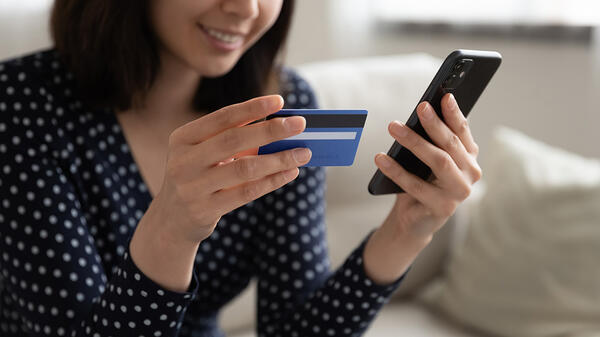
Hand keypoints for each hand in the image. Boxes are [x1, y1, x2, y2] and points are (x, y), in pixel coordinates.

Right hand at [130, 95, 311, 290]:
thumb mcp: (202, 153)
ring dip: (278, 159)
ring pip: (244, 169)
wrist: (171, 220)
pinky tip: (290, 172)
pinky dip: (272, 181)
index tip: (279, 101)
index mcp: (182, 138)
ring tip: (303, 152)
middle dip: (270, 130)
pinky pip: (246, 192)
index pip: (222, 118)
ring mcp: (192, 187)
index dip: (251, 108)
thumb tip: (277, 125)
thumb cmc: (197, 176)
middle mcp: (183, 161)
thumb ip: (231, 138)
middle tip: (299, 124)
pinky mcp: (204, 210)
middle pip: (233, 140)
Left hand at [364, 93, 481, 283]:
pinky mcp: (443, 208)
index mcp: (469, 157)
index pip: (463, 131)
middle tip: (420, 107)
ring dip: (414, 142)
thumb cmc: (423, 181)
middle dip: (434, 124)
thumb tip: (422, 111)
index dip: (454, 113)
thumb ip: (431, 140)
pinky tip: (380, 158)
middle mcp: (471, 174)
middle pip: (450, 144)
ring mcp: (459, 192)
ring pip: (438, 161)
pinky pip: (416, 185)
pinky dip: (395, 170)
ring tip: (393, 127)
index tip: (444, 96)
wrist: (416, 219)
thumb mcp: (428, 159)